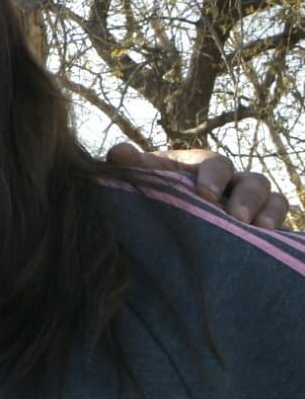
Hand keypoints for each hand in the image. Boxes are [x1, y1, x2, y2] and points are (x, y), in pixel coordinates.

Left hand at [106, 144, 291, 227]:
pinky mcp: (258, 231)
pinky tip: (268, 246)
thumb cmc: (154, 196)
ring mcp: (250, 206)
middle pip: (253, 181)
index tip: (204, 195)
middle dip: (247, 198)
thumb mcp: (144, 180)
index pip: (217, 164)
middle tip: (236, 217)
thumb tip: (118, 152)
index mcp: (204, 167)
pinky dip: (279, 233)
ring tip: (257, 230)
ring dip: (268, 213)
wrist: (161, 227)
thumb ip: (133, 167)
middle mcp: (233, 184)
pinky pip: (280, 227)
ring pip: (273, 200)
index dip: (214, 177)